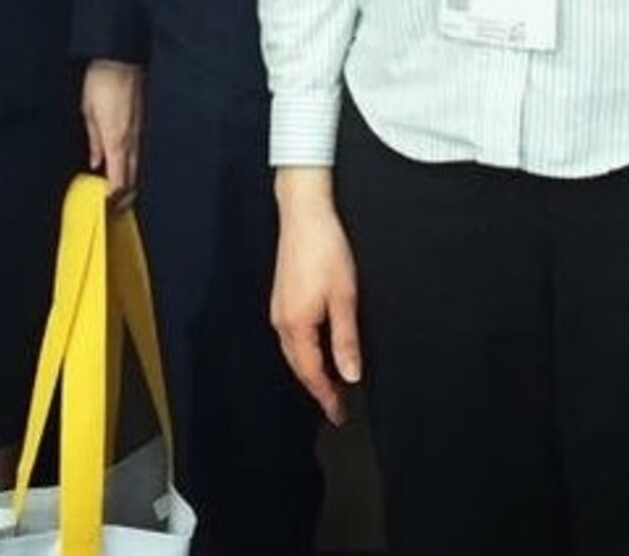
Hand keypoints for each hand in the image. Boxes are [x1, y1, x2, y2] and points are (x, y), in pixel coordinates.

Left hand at [79, 60, 142, 202]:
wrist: (121, 58)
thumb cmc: (102, 82)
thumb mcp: (88, 112)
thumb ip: (94, 141)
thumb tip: (96, 161)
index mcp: (117, 139)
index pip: (120, 178)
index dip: (115, 196)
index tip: (107, 206)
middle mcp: (133, 137)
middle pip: (134, 175)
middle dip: (127, 195)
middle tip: (117, 207)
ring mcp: (142, 129)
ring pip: (140, 163)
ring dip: (132, 179)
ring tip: (123, 193)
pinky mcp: (144, 120)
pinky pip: (141, 148)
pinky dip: (135, 162)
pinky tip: (129, 165)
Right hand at [271, 168, 360, 422]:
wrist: (304, 212)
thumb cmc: (326, 249)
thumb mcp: (344, 296)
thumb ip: (345, 339)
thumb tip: (350, 375)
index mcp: (296, 325)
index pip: (312, 373)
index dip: (326, 397)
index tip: (339, 415)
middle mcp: (281, 321)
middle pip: (299, 366)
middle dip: (317, 388)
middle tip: (336, 407)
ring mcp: (278, 308)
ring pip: (294, 351)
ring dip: (311, 369)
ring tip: (330, 384)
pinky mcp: (281, 296)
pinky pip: (291, 335)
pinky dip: (305, 350)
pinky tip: (317, 348)